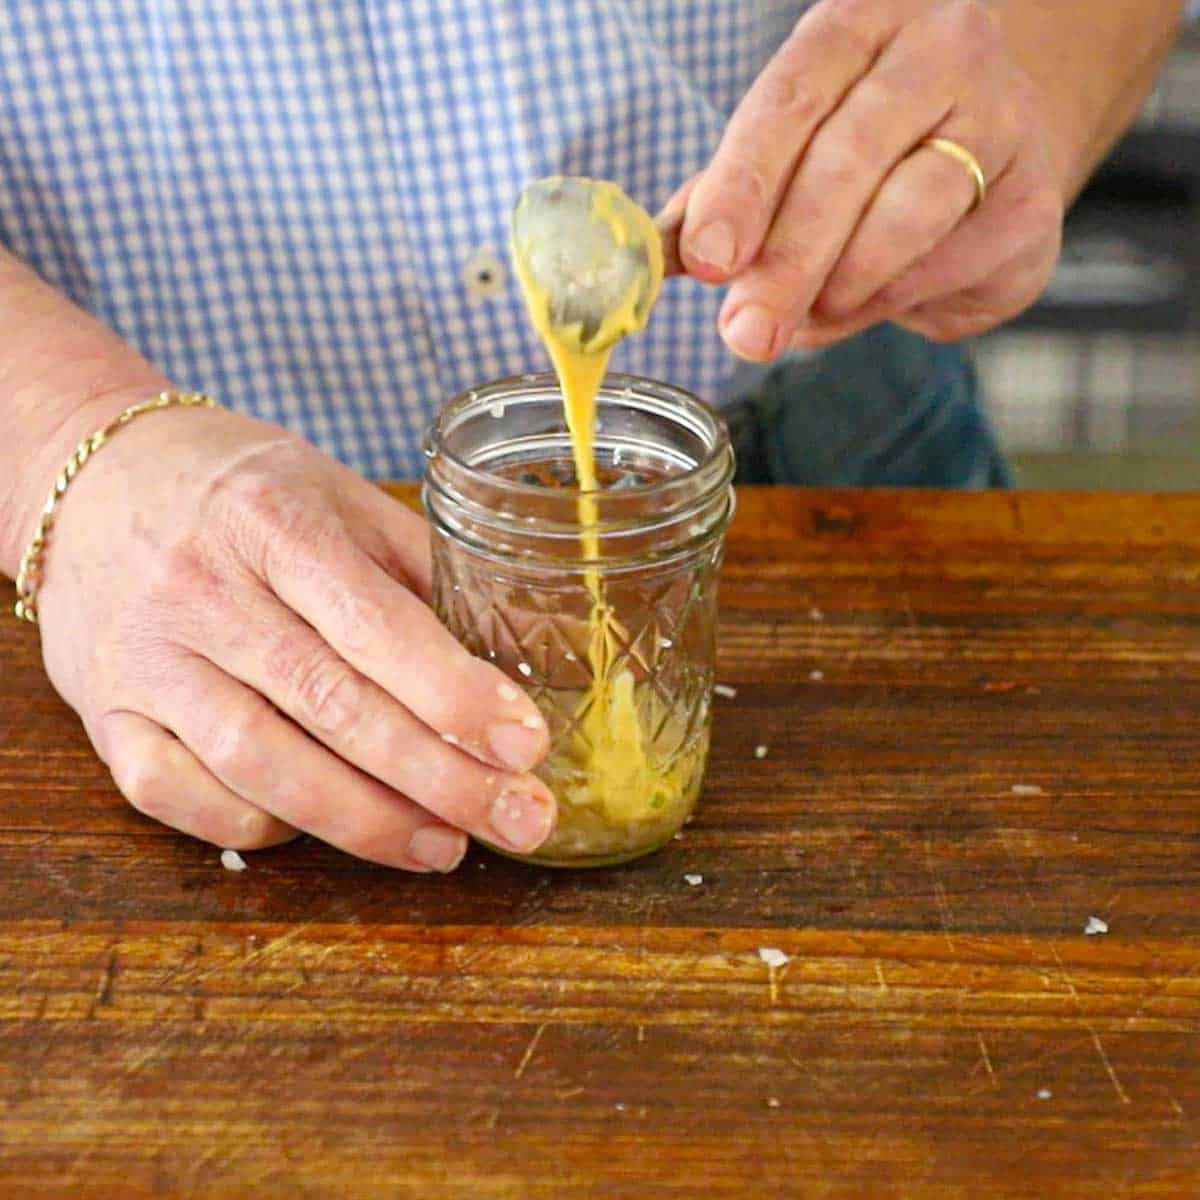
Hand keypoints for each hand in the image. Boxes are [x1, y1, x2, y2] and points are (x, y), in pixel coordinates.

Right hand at [33, 402, 554, 870]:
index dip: (453, 692)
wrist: (96, 482)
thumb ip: (415, 569)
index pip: (373, 623)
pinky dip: (263, 827)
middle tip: (518, 819)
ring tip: (446, 847)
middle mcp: (201, 590)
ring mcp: (145, 660)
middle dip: (438, 777)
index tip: (524, 744)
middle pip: (330, 705)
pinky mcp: (106, 716)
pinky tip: (329, 829)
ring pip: (259, 765)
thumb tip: (501, 660)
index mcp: (272, 519)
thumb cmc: (239, 489)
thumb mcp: (336, 494)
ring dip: (364, 821)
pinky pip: (182, 796)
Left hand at [667, 0, 1064, 353]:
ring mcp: (1001, 119)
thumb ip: (719, 200)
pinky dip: (889, 301)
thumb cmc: (867, 147)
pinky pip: (947, 264)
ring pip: (907, 215)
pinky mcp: (1035, 199)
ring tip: (803, 319)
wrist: (994, 143)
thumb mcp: (785, 151)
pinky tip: (861, 304)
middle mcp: (941, 51)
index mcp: (857, 24)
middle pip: (849, 161)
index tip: (705, 261)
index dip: (742, 184)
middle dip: (786, 261)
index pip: (790, 99)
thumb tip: (654, 257)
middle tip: (744, 332)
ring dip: (840, 286)